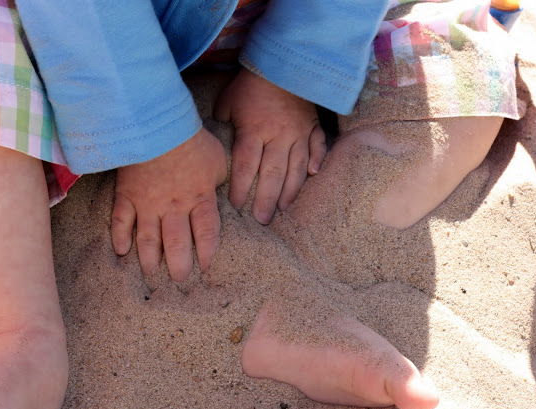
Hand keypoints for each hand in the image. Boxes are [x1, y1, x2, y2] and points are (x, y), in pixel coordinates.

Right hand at [111, 128, 226, 280]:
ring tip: (151, 275)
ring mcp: (148, 204)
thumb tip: (221, 189)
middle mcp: (174, 208)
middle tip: (179, 279)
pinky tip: (120, 251)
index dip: (207, 252)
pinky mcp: (127, 195)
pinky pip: (121, 221)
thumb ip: (218, 179)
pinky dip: (119, 237)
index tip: (206, 267)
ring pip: (149, 239)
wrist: (157, 126)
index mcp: (200, 199)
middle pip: (177, 244)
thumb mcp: (218, 160)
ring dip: (150, 259)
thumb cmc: (192, 140)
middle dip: (178, 266)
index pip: (206, 234)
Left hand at [215, 69, 326, 223]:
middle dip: (266, 200)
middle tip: (262, 220)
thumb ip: (223, 124)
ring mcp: (298, 133)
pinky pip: (317, 147)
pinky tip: (313, 176)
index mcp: (254, 131)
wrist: (283, 62)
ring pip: (295, 168)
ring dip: (290, 190)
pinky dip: (316, 161)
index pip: (246, 166)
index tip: (237, 206)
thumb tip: (218, 143)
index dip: (241, 188)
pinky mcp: (312, 126)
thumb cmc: (251, 83)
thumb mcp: (229, 101)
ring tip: (284, 209)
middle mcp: (277, 136)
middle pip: (272, 174)